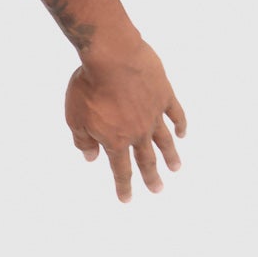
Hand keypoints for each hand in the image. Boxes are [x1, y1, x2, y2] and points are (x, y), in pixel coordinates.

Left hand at [65, 42, 185, 201]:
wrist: (112, 56)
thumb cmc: (88, 87)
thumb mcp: (75, 118)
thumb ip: (83, 141)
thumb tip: (91, 158)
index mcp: (115, 140)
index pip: (120, 170)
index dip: (123, 186)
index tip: (127, 200)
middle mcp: (138, 132)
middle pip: (146, 159)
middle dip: (151, 177)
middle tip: (158, 190)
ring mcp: (154, 114)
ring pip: (164, 140)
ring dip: (171, 156)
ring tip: (176, 168)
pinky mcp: (164, 94)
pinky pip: (176, 114)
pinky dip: (180, 124)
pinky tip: (182, 133)